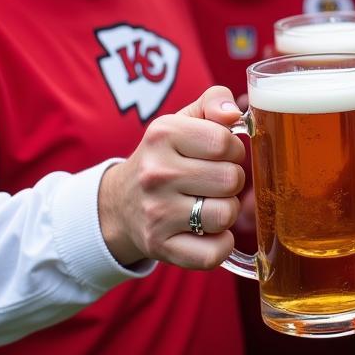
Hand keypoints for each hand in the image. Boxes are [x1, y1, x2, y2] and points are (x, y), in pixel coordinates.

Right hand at [98, 86, 245, 268]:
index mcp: (163, 134)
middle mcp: (156, 173)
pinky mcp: (160, 247)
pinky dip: (220, 245)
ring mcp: (156, 213)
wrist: (120, 203)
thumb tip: (234, 113)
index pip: (225, 141)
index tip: (220, 154)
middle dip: (231, 180)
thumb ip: (214, 101)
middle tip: (213, 181)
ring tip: (208, 204)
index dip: (232, 149)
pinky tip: (207, 232)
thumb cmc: (165, 157)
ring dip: (226, 211)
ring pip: (225, 214)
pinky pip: (213, 252)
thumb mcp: (183, 120)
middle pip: (231, 179)